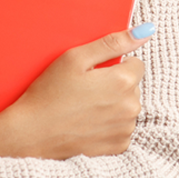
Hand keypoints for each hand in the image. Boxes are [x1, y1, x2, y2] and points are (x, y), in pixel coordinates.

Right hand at [0, 24, 153, 160]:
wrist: (32, 134)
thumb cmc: (50, 93)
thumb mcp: (75, 58)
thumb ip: (113, 43)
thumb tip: (146, 31)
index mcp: (123, 81)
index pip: (136, 64)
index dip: (114, 65)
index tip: (93, 73)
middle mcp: (131, 107)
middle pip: (133, 86)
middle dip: (115, 85)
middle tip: (85, 90)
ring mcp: (126, 129)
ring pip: (128, 108)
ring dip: (114, 105)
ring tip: (84, 108)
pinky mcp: (118, 146)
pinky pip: (122, 128)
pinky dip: (110, 125)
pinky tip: (88, 123)